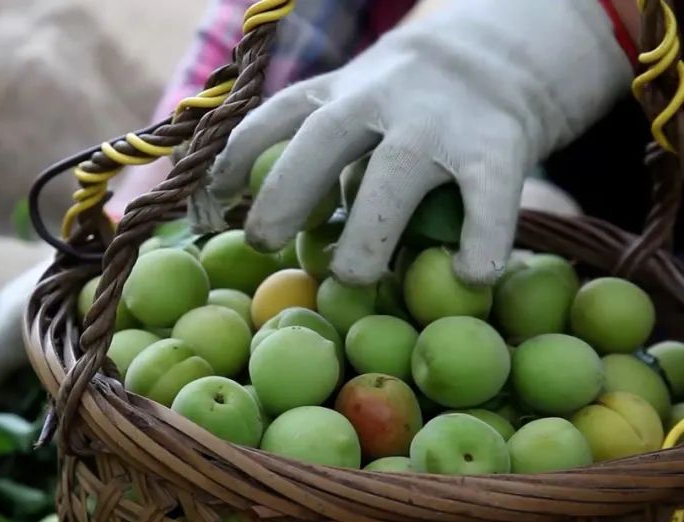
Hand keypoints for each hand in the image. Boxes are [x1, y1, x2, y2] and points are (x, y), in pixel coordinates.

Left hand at [208, 0, 631, 285]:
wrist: (507, 51)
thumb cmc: (409, 105)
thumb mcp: (353, 105)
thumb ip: (316, 152)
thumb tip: (255, 222)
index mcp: (337, 91)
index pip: (273, 117)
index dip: (235, 159)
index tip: (208, 202)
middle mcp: (381, 98)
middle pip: (323, 140)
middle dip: (286, 190)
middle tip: (261, 241)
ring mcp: (439, 120)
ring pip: (396, 173)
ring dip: (370, 229)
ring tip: (353, 276)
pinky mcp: (498, 145)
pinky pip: (488, 197)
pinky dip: (481, 238)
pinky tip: (469, 275)